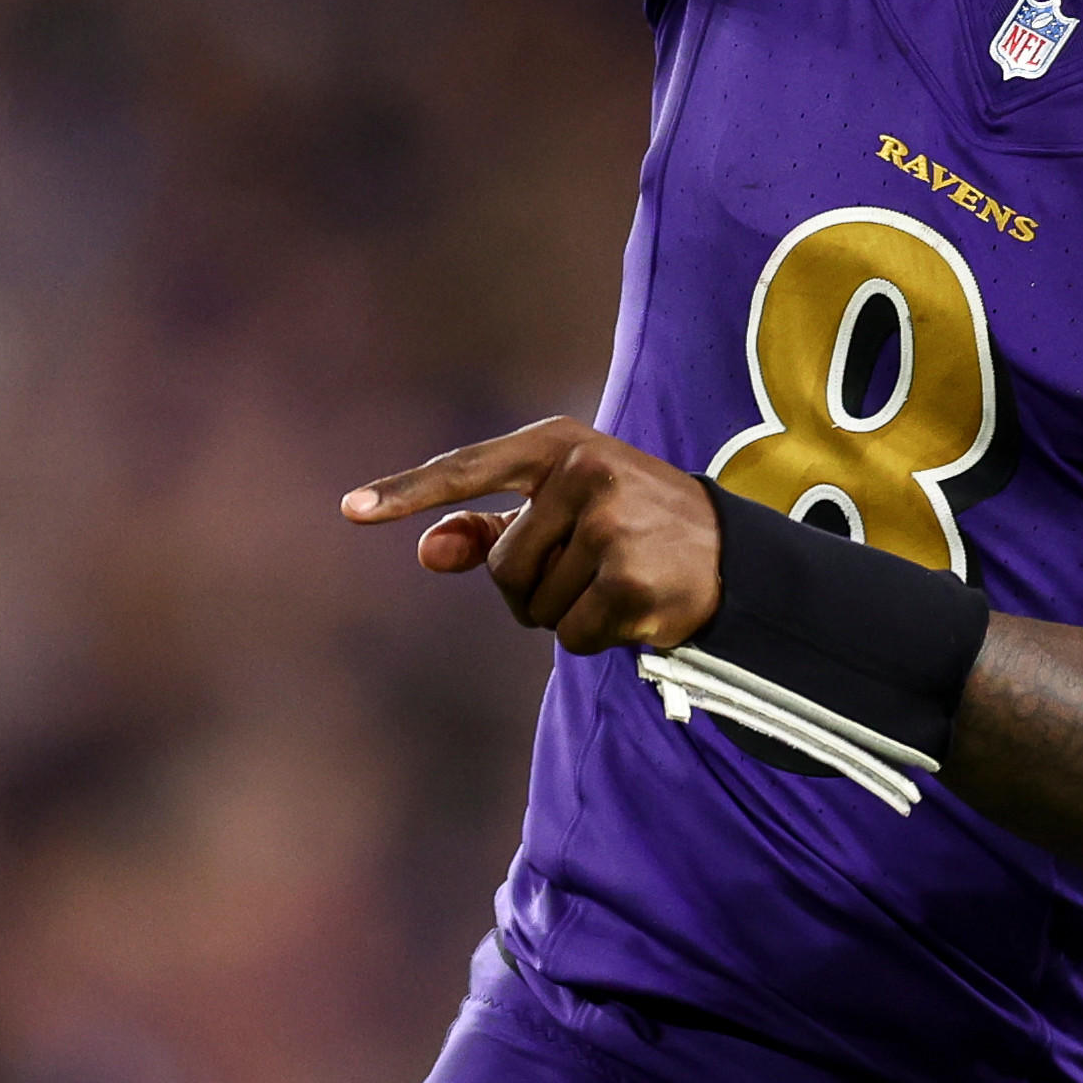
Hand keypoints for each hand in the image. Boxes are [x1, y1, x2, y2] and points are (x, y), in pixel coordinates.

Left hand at [341, 417, 721, 652]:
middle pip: (501, 568)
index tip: (349, 509)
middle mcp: (582, 473)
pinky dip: (596, 638)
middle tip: (589, 570)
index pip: (467, 469)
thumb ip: (489, 529)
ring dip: (567, 613)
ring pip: (535, 607)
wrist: (732, 554)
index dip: (406, 493)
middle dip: (533, 589)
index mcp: (558, 444)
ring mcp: (609, 524)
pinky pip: (571, 636)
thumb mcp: (563, 511)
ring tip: (617, 582)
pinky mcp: (629, 579)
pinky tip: (636, 610)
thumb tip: (426, 551)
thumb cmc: (629, 527)